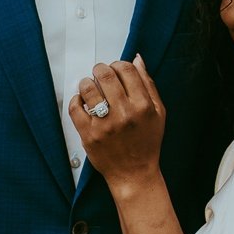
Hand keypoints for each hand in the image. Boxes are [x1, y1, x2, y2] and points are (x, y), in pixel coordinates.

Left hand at [68, 55, 165, 188]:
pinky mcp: (89, 134)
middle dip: (100, 69)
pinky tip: (82, 101)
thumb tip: (138, 60)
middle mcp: (124, 114)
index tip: (116, 69)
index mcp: (143, 106)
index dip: (119, 64)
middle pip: (106, 75)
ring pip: (88, 89)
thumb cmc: (146, 143)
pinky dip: (76, 99)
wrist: (134, 173)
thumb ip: (148, 84)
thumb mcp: (158, 112)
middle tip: (100, 73)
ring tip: (90, 87)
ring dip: (87, 82)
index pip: (126, 70)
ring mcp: (104, 125)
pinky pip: (75, 108)